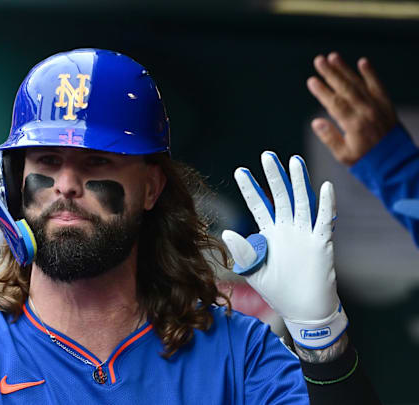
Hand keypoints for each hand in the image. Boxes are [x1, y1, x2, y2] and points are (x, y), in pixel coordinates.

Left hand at [221, 152, 346, 348]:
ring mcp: (304, 234)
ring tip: (293, 161)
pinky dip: (326, 204)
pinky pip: (324, 220)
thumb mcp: (254, 271)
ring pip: (301, 202)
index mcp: (269, 234)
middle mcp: (286, 229)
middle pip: (280, 196)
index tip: (239, 171)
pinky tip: (324, 186)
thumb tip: (226, 233)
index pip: (258, 205)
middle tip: (266, 155)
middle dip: (273, 176)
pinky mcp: (320, 243)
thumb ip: (242, 252)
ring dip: (298, 182)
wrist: (303, 309)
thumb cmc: (277, 290)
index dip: (250, 189)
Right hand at [307, 52, 396, 165]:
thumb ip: (330, 138)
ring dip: (345, 69)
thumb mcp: (344, 155)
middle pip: (346, 88)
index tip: (312, 80)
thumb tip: (316, 123)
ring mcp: (378, 107)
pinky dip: (370, 73)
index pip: (335, 103)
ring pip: (359, 83)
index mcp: (355, 125)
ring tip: (334, 57)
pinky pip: (378, 86)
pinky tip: (363, 62)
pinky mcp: (386, 105)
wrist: (396, 164)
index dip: (322, 91)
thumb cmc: (368, 161)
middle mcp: (367, 112)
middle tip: (319, 60)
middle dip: (331, 73)